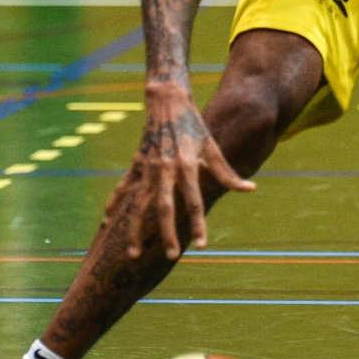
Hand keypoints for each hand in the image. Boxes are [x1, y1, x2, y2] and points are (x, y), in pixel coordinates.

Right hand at [107, 83, 254, 260]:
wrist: (167, 102)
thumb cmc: (195, 126)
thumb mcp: (214, 148)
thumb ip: (228, 174)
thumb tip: (251, 190)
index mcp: (187, 166)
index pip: (194, 201)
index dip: (199, 224)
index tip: (203, 245)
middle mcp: (165, 170)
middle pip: (164, 208)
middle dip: (167, 233)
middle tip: (171, 257)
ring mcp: (148, 168)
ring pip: (139, 205)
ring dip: (135, 230)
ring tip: (133, 254)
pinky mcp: (136, 164)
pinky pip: (123, 189)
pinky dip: (115, 205)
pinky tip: (108, 222)